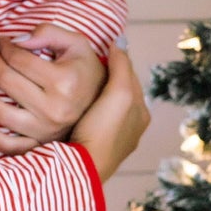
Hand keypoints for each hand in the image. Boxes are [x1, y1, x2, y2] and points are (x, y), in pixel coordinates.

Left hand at [0, 24, 105, 152]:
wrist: (105, 104)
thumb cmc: (87, 70)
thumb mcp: (76, 43)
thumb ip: (48, 32)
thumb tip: (16, 40)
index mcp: (64, 81)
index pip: (18, 59)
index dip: (3, 46)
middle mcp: (54, 108)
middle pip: (6, 80)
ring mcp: (46, 130)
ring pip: (0, 112)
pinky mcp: (41, 145)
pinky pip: (10, 146)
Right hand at [67, 43, 149, 181]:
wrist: (83, 169)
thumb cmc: (104, 131)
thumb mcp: (119, 93)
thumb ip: (122, 66)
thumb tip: (120, 41)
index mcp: (140, 113)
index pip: (128, 78)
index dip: (114, 62)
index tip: (96, 52)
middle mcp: (130, 127)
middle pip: (116, 92)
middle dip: (103, 78)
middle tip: (83, 65)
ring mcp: (112, 139)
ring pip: (103, 106)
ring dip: (91, 94)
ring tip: (73, 81)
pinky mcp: (93, 147)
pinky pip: (91, 120)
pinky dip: (83, 109)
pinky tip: (70, 105)